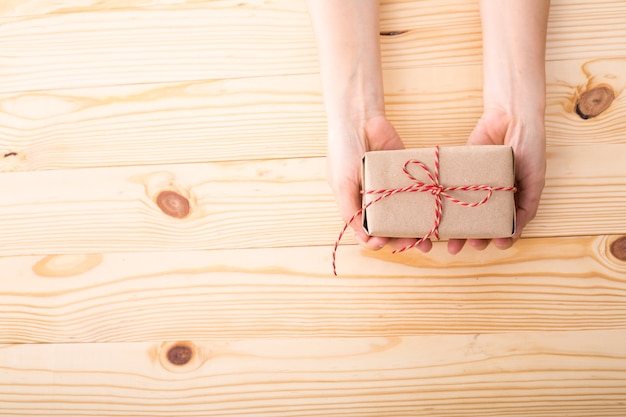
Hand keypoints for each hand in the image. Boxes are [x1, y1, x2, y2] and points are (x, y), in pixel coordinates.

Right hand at [327, 115, 431, 252]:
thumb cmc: (343, 151)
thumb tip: (362, 238)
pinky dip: (427, 205)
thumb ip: (350, 211)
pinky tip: (436, 214)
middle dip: (402, 238)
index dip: (376, 240)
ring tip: (429, 237)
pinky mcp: (408, 175)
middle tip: (414, 244)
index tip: (383, 242)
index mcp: (357, 204)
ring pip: (407, 214)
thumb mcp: (341, 184)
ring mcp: (392, 188)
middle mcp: (376, 200)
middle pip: (391, 227)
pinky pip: (419, 193)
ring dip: (417, 227)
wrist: (359, 119)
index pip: (368, 231)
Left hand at [447, 108, 545, 253]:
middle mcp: (492, 195)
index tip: (498, 245)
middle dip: (475, 237)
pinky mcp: (459, 173)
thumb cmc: (530, 146)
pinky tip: (437, 215)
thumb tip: (515, 231)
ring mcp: (474, 185)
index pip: (505, 225)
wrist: (511, 115)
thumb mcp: (535, 177)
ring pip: (462, 213)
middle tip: (471, 245)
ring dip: (457, 229)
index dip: (501, 237)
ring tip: (451, 240)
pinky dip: (443, 205)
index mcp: (513, 199)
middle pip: (481, 223)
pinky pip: (450, 191)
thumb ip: (527, 203)